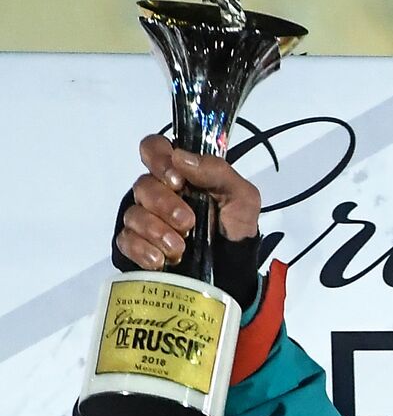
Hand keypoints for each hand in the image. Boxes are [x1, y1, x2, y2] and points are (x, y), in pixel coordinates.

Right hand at [115, 134, 260, 269]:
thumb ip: (217, 171)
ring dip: (156, 230)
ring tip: (180, 247)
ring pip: (134, 214)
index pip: (154, 148)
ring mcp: (146, 218)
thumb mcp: (243, 197)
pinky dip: (142, 250)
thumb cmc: (236, 226)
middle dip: (165, 204)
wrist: (235, 267)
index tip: (176, 181)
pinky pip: (126, 240)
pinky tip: (161, 259)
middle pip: (143, 184)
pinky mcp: (137, 244)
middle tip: (188, 222)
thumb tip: (180, 156)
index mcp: (183, 174)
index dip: (158, 159)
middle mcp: (159, 192)